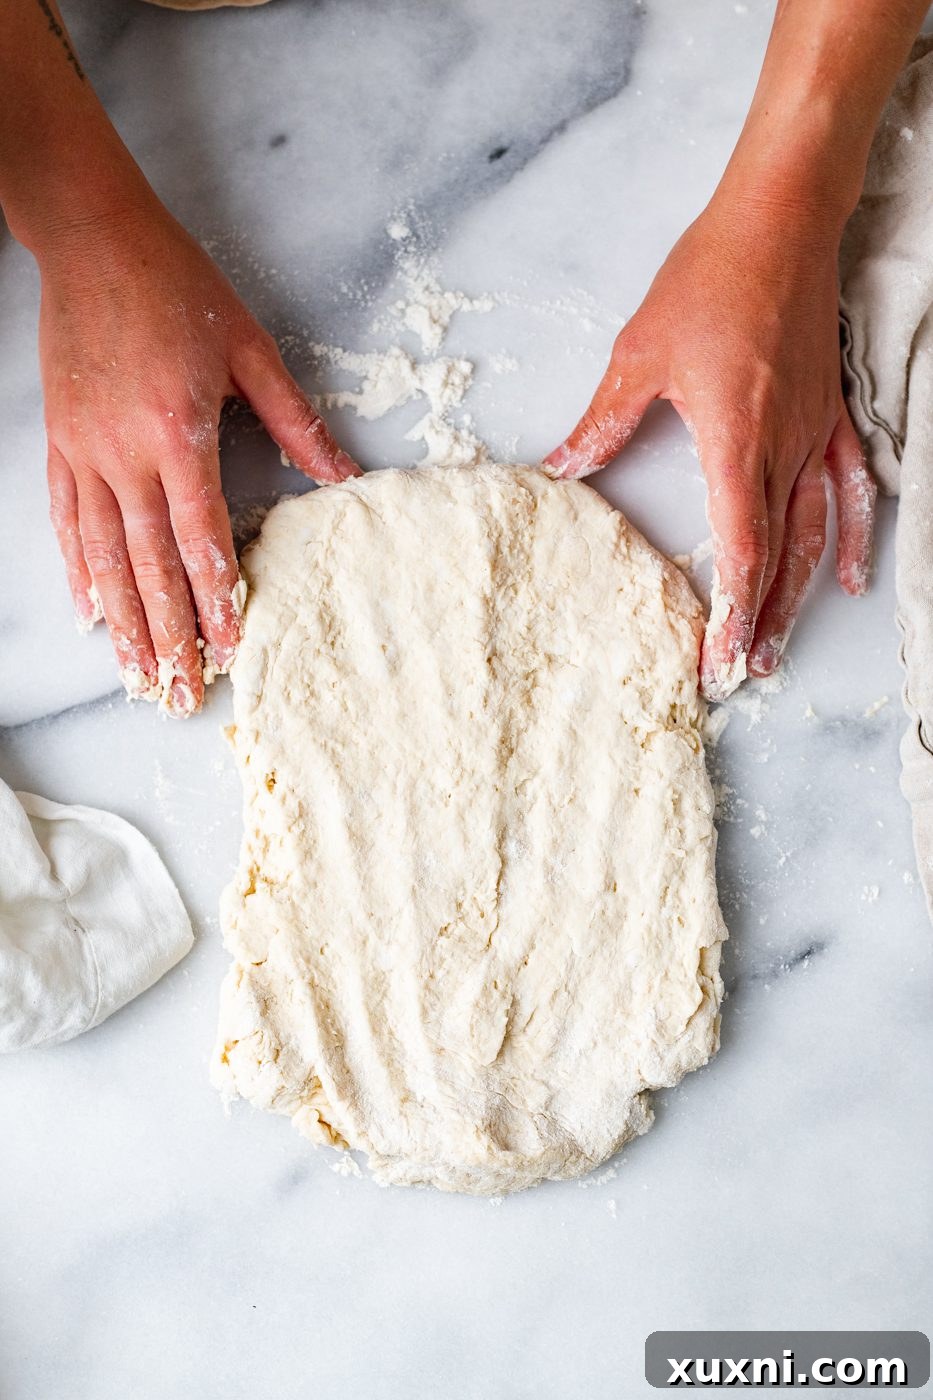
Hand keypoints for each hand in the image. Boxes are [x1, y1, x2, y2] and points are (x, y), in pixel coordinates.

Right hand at [40, 189, 356, 715]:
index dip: (215, 599)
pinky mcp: (60, 441)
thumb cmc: (176, 285)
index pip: (199, 537)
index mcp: (177, 430)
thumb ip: (294, 421)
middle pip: (149, 565)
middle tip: (180, 693)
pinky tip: (90, 610)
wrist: (93, 236)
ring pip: (103, 555)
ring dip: (122, 621)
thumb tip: (344, 476)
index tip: (229, 650)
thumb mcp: (250, 348)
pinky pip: (65, 519)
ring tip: (137, 675)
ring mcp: (85, 450)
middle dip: (169, 635)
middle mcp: (124, 452)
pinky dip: (77, 569)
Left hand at [544, 192, 874, 698]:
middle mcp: (782, 446)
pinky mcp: (829, 414)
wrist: (779, 221)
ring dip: (796, 596)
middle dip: (757, 622)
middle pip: (777, 556)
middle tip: (741, 675)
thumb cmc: (709, 278)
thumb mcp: (637, 353)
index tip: (717, 659)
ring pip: (813, 534)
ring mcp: (814, 433)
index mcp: (735, 438)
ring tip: (778, 648)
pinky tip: (849, 575)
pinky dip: (852, 534)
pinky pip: (851, 488)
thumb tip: (562, 468)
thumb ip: (603, 422)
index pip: (742, 547)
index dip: (732, 611)